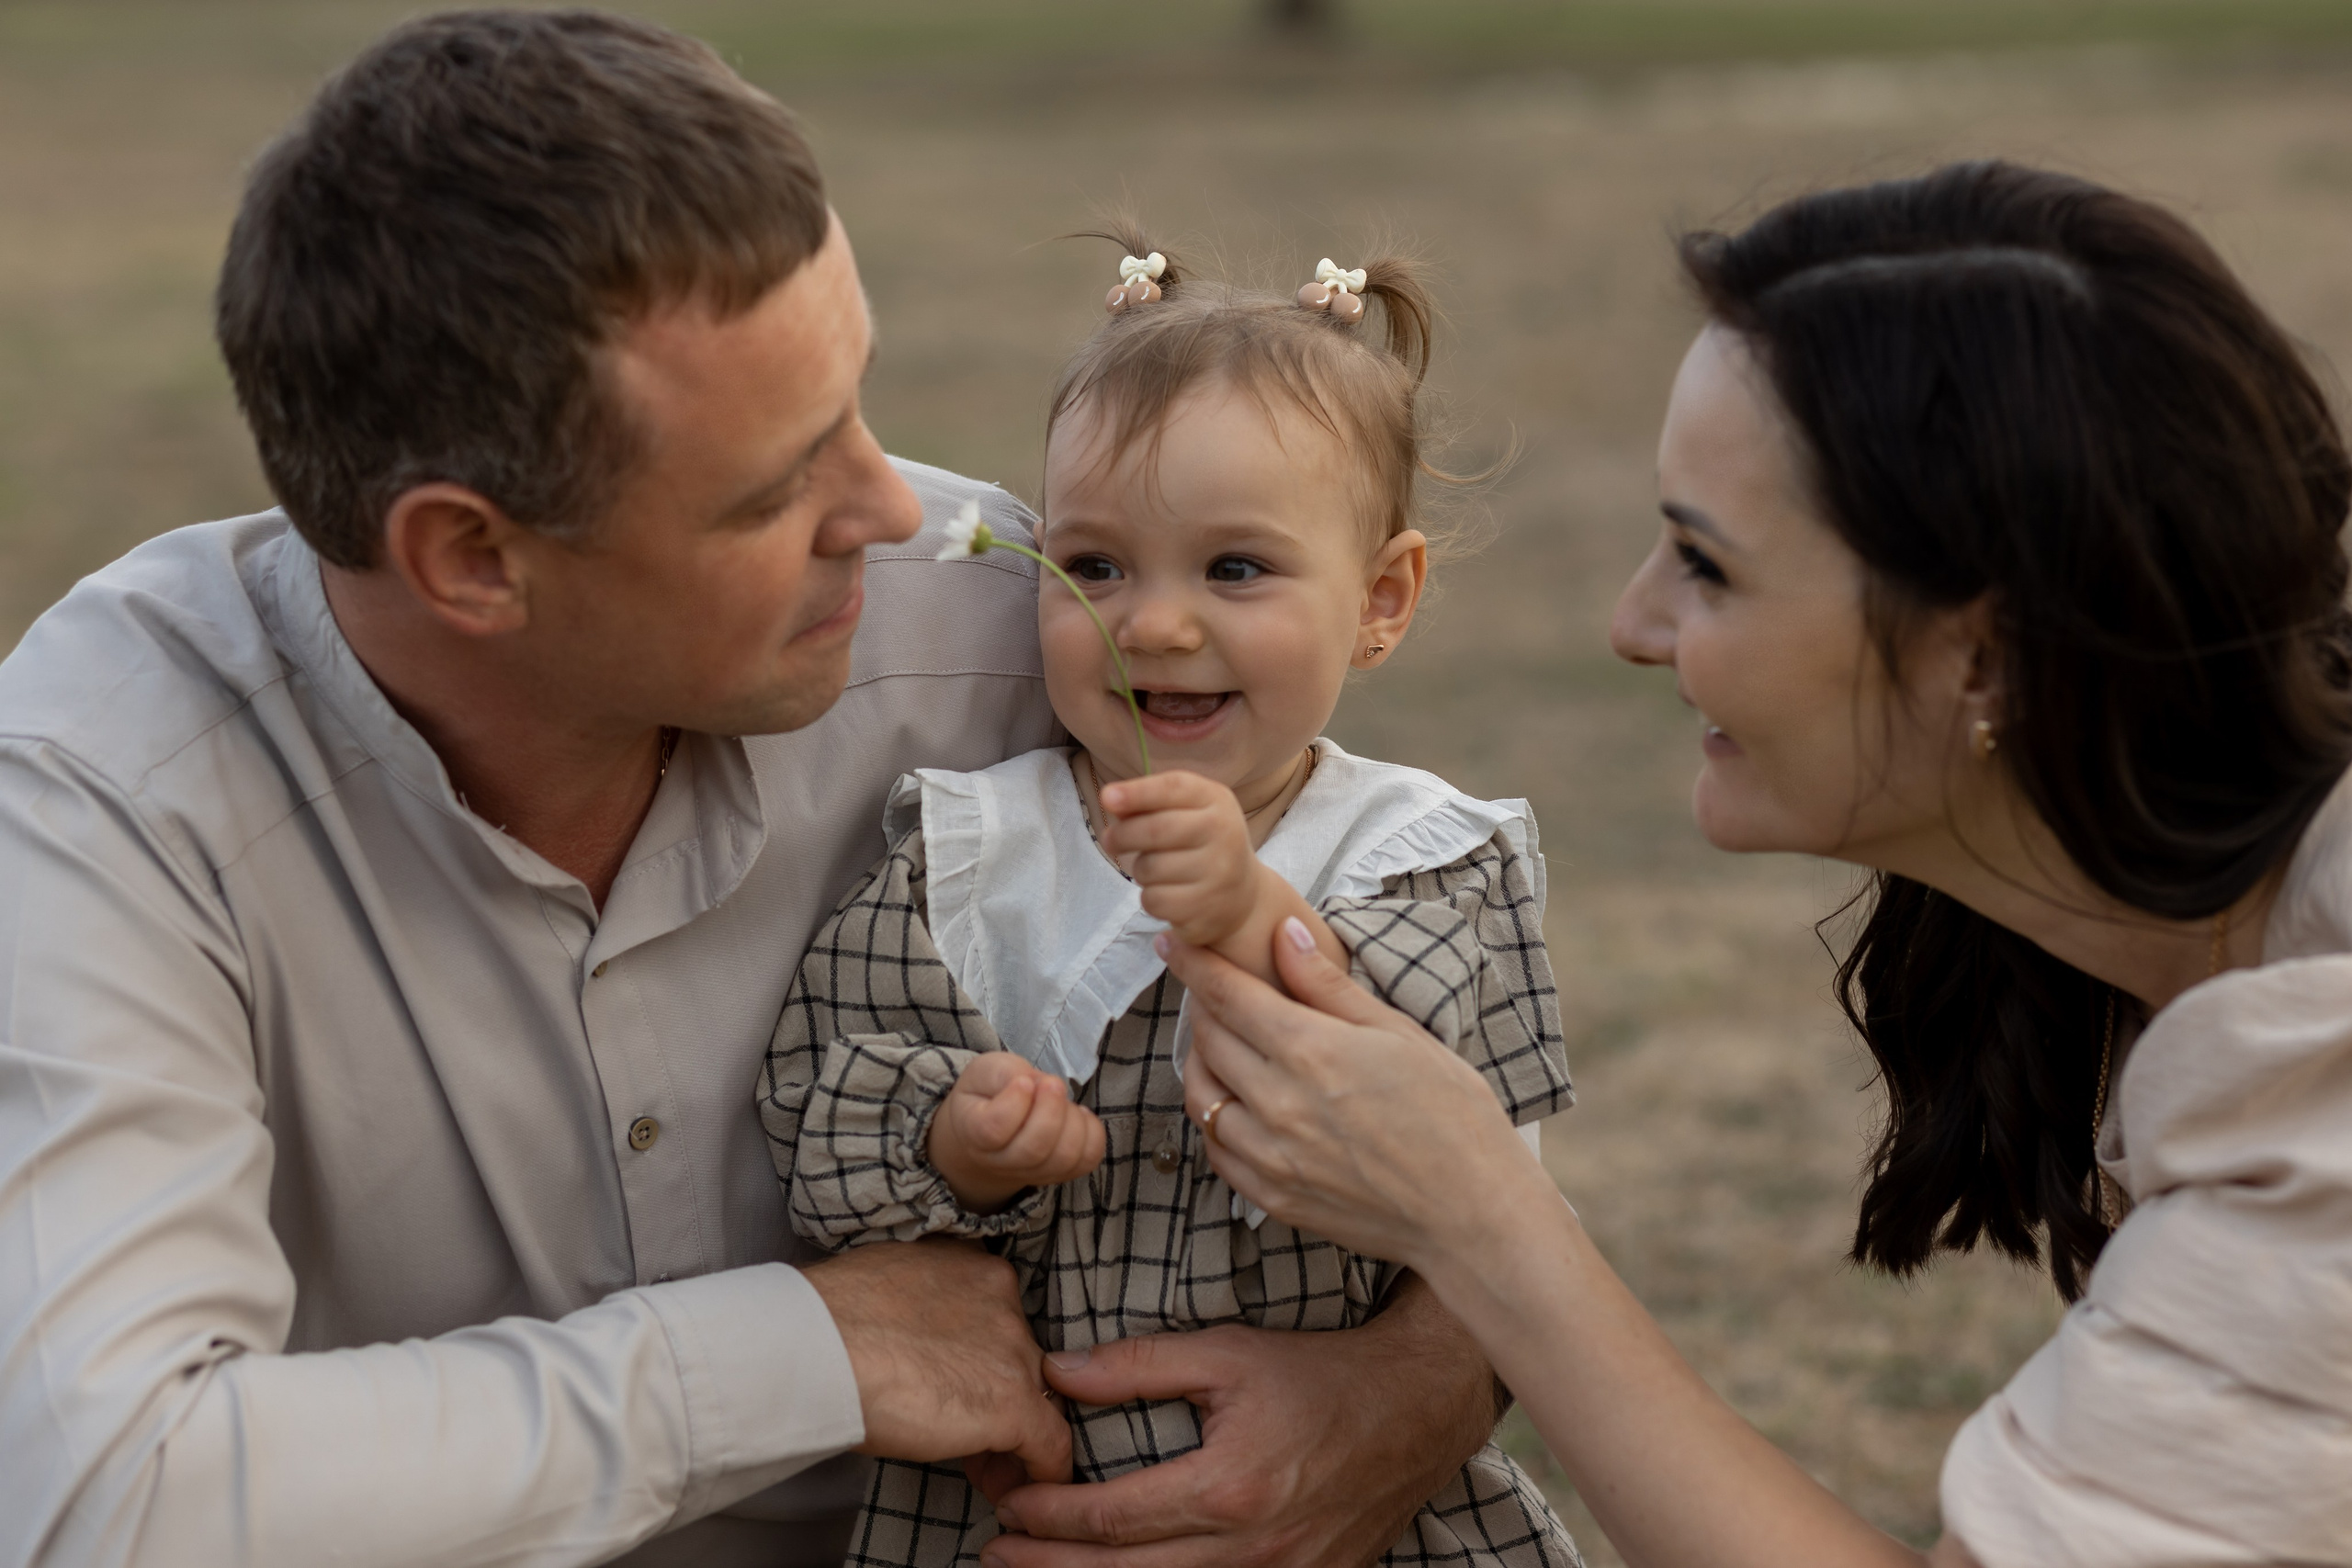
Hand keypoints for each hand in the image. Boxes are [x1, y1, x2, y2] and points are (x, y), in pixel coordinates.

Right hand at [801, 1239, 1071, 1483]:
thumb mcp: (890, 1290)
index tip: (959, 1389)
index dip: (982, 1363)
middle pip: (1018, 1359)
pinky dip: (1041, 1470)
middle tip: (966, 1433)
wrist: (816, 1347)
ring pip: (1036, 1401)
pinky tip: (1013, 1491)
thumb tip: (915, 1341)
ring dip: (1013, 1438)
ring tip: (980, 1470)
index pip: (997, 1322)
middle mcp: (1004, 1300)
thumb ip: (924, 1310)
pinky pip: (1049, 1444)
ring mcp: (1013, 1351)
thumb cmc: (828, 1320)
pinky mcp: (1013, 1404)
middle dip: (997, 1398)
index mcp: (973, 1268)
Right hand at [927, 1051, 1106, 1212]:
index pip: (993, 1129)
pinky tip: (1078, 1114)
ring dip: (1072, 1119)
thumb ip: (1006, 1073)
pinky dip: (1092, 1132)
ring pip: (1064, 1158)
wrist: (994, 1125)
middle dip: (1051, 1110)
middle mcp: (1000, 1162)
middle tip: (1051, 1083)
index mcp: (973, 1133)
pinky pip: (1087, 1160)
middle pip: (1033, 1150)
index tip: (1024, 1080)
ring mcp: (1031, 1173)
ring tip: (1062, 1099)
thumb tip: (1036, 1085)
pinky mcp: (1060, 1172)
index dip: (1015, 1102)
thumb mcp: (986, 1070)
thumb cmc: (990, 1092)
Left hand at [972, 1281, 1495, 1567]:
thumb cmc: (1320, 1373)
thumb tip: (1056, 1372)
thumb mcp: (1227, 1351)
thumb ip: (1139, 1365)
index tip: (1009, 1504)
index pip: (1112, 1519)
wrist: (1416, 1407)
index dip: (1049, 1516)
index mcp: (1228, 1488)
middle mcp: (1252, 1548)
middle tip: (995, 1554)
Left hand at [1098, 769, 1259, 948]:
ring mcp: (1218, 873)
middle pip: (1154, 830)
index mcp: (1217, 801)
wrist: (1242, 897)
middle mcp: (1223, 833)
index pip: (1174, 788)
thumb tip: (1111, 799)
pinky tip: (1168, 894)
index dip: (1138, 792)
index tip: (1107, 798)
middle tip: (1110, 841)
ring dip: (1140, 871)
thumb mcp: (1188, 813)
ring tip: (1158, 871)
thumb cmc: (1202, 845)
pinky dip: (1150, 898)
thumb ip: (1151, 803)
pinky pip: (1153, 900)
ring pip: (1149, 868)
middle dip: (1121, 836)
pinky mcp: (1205, 909)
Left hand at [1164, 921, 1547, 1271]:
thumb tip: (1283, 936)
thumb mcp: (1399, 1034)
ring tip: (1226, 1046)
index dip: (1194, 964)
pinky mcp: (1272, 1197)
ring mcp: (1270, 1156)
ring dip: (1202, 1062)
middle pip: (1208, 1040)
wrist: (1472, 1215)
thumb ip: (1330, 986)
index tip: (1173, 943)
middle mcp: (1279, 1104)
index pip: (1228, 996)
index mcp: (1312, 1052)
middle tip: (1217, 992)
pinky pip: (1217, 1150)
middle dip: (1204, 1006)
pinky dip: (1217, 1119)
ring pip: (1201, 1096)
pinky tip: (1239, 1104)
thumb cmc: (1453, 1117)